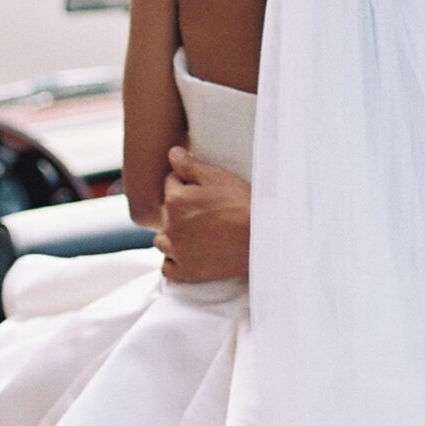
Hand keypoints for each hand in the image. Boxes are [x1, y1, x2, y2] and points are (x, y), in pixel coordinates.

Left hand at [159, 149, 252, 282]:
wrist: (262, 237)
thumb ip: (190, 165)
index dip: (187, 182)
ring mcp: (178, 251)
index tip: (204, 189)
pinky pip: (168, 268)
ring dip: (173, 235)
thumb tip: (172, 153)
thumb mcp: (217, 177)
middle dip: (179, 208)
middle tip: (205, 211)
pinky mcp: (187, 272)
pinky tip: (189, 254)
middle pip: (166, 212)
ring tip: (195, 233)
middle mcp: (170, 226)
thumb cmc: (243, 204)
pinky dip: (174, 261)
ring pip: (162, 241)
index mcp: (175, 200)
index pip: (171, 183)